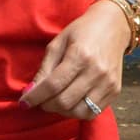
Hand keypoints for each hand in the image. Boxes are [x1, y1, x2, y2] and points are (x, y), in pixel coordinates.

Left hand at [18, 0, 129, 119]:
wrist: (113, 26)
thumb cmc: (82, 31)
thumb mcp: (58, 42)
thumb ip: (45, 68)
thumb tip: (31, 90)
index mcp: (80, 55)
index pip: (53, 84)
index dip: (36, 96)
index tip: (24, 102)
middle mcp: (96, 72)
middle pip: (65, 101)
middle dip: (46, 105)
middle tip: (39, 100)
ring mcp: (108, 84)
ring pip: (79, 112)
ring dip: (62, 111)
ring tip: (54, 101)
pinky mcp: (115, 91)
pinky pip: (93, 113)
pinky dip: (77, 112)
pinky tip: (70, 102)